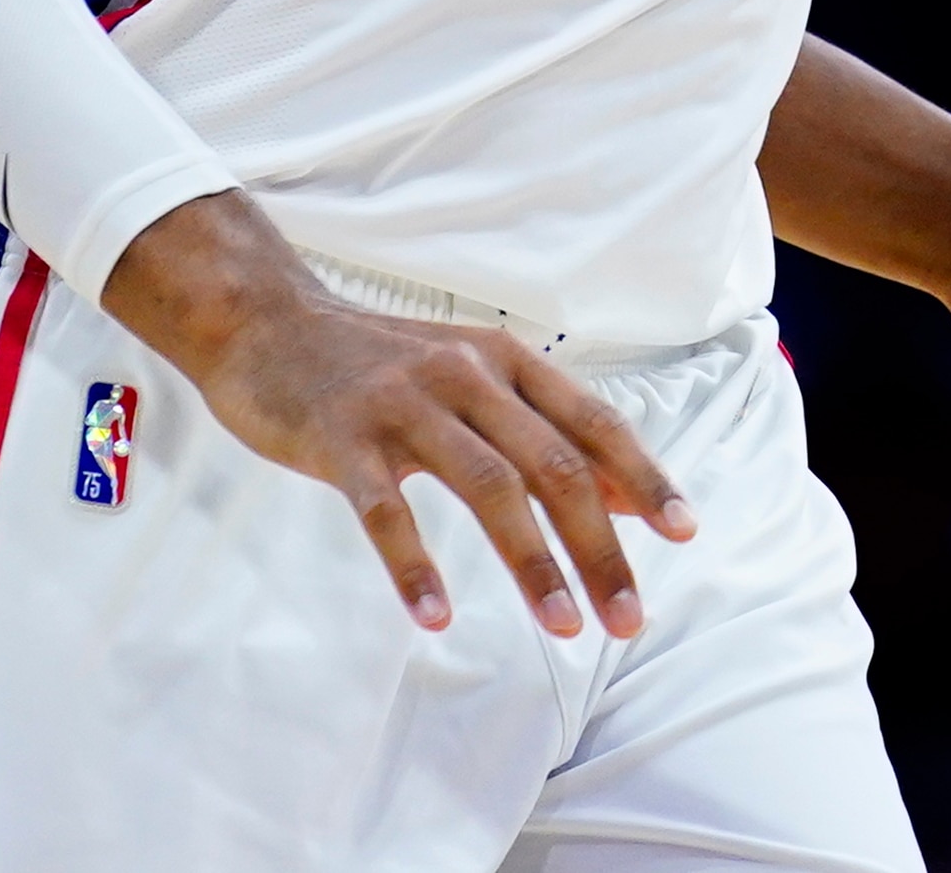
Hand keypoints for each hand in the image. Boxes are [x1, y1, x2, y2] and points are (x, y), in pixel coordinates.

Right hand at [99, 191, 693, 637]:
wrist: (265, 323)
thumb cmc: (380, 366)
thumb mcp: (473, 380)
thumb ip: (545, 432)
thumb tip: (629, 495)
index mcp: (504, 360)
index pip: (593, 421)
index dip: (643, 476)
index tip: (684, 533)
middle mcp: (465, 374)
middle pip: (553, 465)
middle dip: (599, 547)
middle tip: (627, 619)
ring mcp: (403, 403)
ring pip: (487, 486)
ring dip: (532, 563)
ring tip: (563, 627)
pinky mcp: (341, 436)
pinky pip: (385, 510)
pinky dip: (414, 566)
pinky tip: (436, 616)